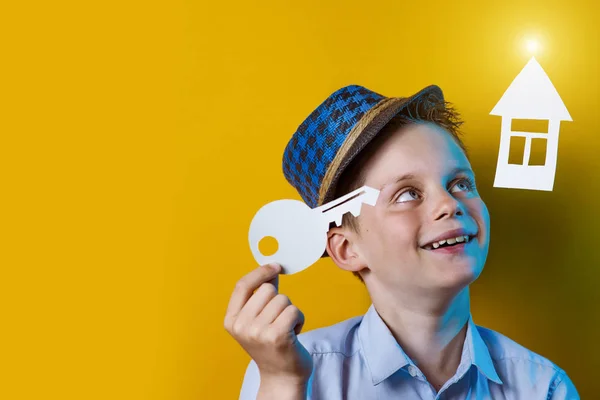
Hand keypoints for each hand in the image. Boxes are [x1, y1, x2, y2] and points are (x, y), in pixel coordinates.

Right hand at [224, 263, 312, 384]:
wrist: (282, 377)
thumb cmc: (272, 345)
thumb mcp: (258, 320)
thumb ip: (261, 295)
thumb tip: (272, 269)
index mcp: (231, 321)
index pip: (242, 285)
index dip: (260, 272)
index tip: (275, 266)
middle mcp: (241, 326)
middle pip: (267, 289)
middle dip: (279, 300)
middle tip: (278, 320)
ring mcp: (257, 332)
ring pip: (283, 300)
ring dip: (290, 312)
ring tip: (285, 329)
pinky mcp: (277, 336)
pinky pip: (294, 311)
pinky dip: (299, 320)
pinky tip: (293, 334)